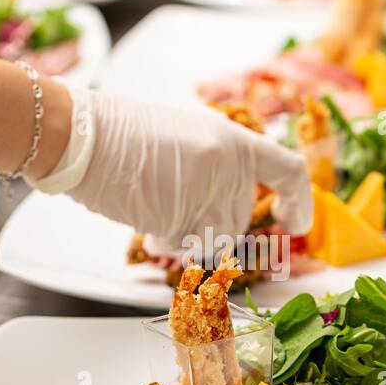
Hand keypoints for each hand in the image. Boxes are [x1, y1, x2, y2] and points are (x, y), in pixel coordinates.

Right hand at [31, 91, 312, 255]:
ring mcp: (209, 191)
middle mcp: (230, 164)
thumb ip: (218, 168)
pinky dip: (168, 243)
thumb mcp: (187, 140)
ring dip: (187, 237)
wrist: (86, 136)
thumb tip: (232, 206)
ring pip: (216, 240)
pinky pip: (189, 248)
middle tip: (172, 203)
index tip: (295, 222)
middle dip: (211, 225)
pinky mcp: (186, 215)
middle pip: (241, 218)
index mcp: (234, 138)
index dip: (300, 201)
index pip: (288, 169)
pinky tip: (146, 220)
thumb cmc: (124, 138)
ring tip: (155, 209)